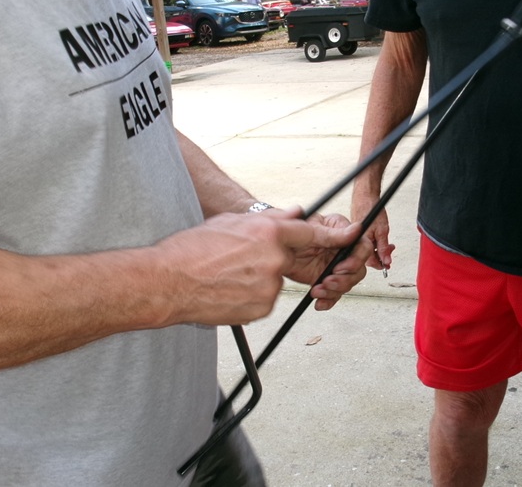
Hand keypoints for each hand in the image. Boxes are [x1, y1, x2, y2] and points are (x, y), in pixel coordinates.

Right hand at [152, 210, 360, 325]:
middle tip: (234, 262)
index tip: (354, 233)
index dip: (335, 234)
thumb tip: (295, 213)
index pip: (310, 231)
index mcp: (267, 233)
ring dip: (254, 280)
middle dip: (266, 261)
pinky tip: (224, 292)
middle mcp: (274, 259)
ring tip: (222, 277)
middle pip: (284, 260)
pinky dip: (247, 297)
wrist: (166, 283)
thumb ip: (267, 219)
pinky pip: (262, 301)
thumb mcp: (229, 223)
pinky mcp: (261, 309)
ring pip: (272, 282)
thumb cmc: (190, 249)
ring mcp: (269, 287)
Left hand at [279, 208, 370, 310]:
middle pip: (358, 268)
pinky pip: (334, 293)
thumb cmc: (288, 231)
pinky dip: (328, 300)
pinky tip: (319, 301)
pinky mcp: (325, 278)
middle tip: (328, 281)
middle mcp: (340, 249)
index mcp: (340, 232)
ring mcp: (333, 265)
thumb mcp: (310, 231)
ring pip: (348, 282)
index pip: (362, 246)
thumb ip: (334, 233)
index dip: (355, 260)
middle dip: (344, 279)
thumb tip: (357, 229)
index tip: (341, 267)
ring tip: (318, 289)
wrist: (271, 247)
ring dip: (335, 290)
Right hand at [351, 191, 394, 270]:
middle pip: (369, 256)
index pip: (370, 261)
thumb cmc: (370, 208)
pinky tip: (380, 237)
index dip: (381, 264)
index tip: (388, 265)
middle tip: (390, 252)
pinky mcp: (357, 232)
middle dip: (381, 256)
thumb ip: (384, 247)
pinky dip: (375, 242)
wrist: (364, 195)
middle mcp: (356, 241)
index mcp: (361, 243)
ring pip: (368, 249)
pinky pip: (366, 242)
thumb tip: (386, 261)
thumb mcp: (382, 230)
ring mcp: (356, 237)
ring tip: (388, 244)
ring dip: (379, 249)